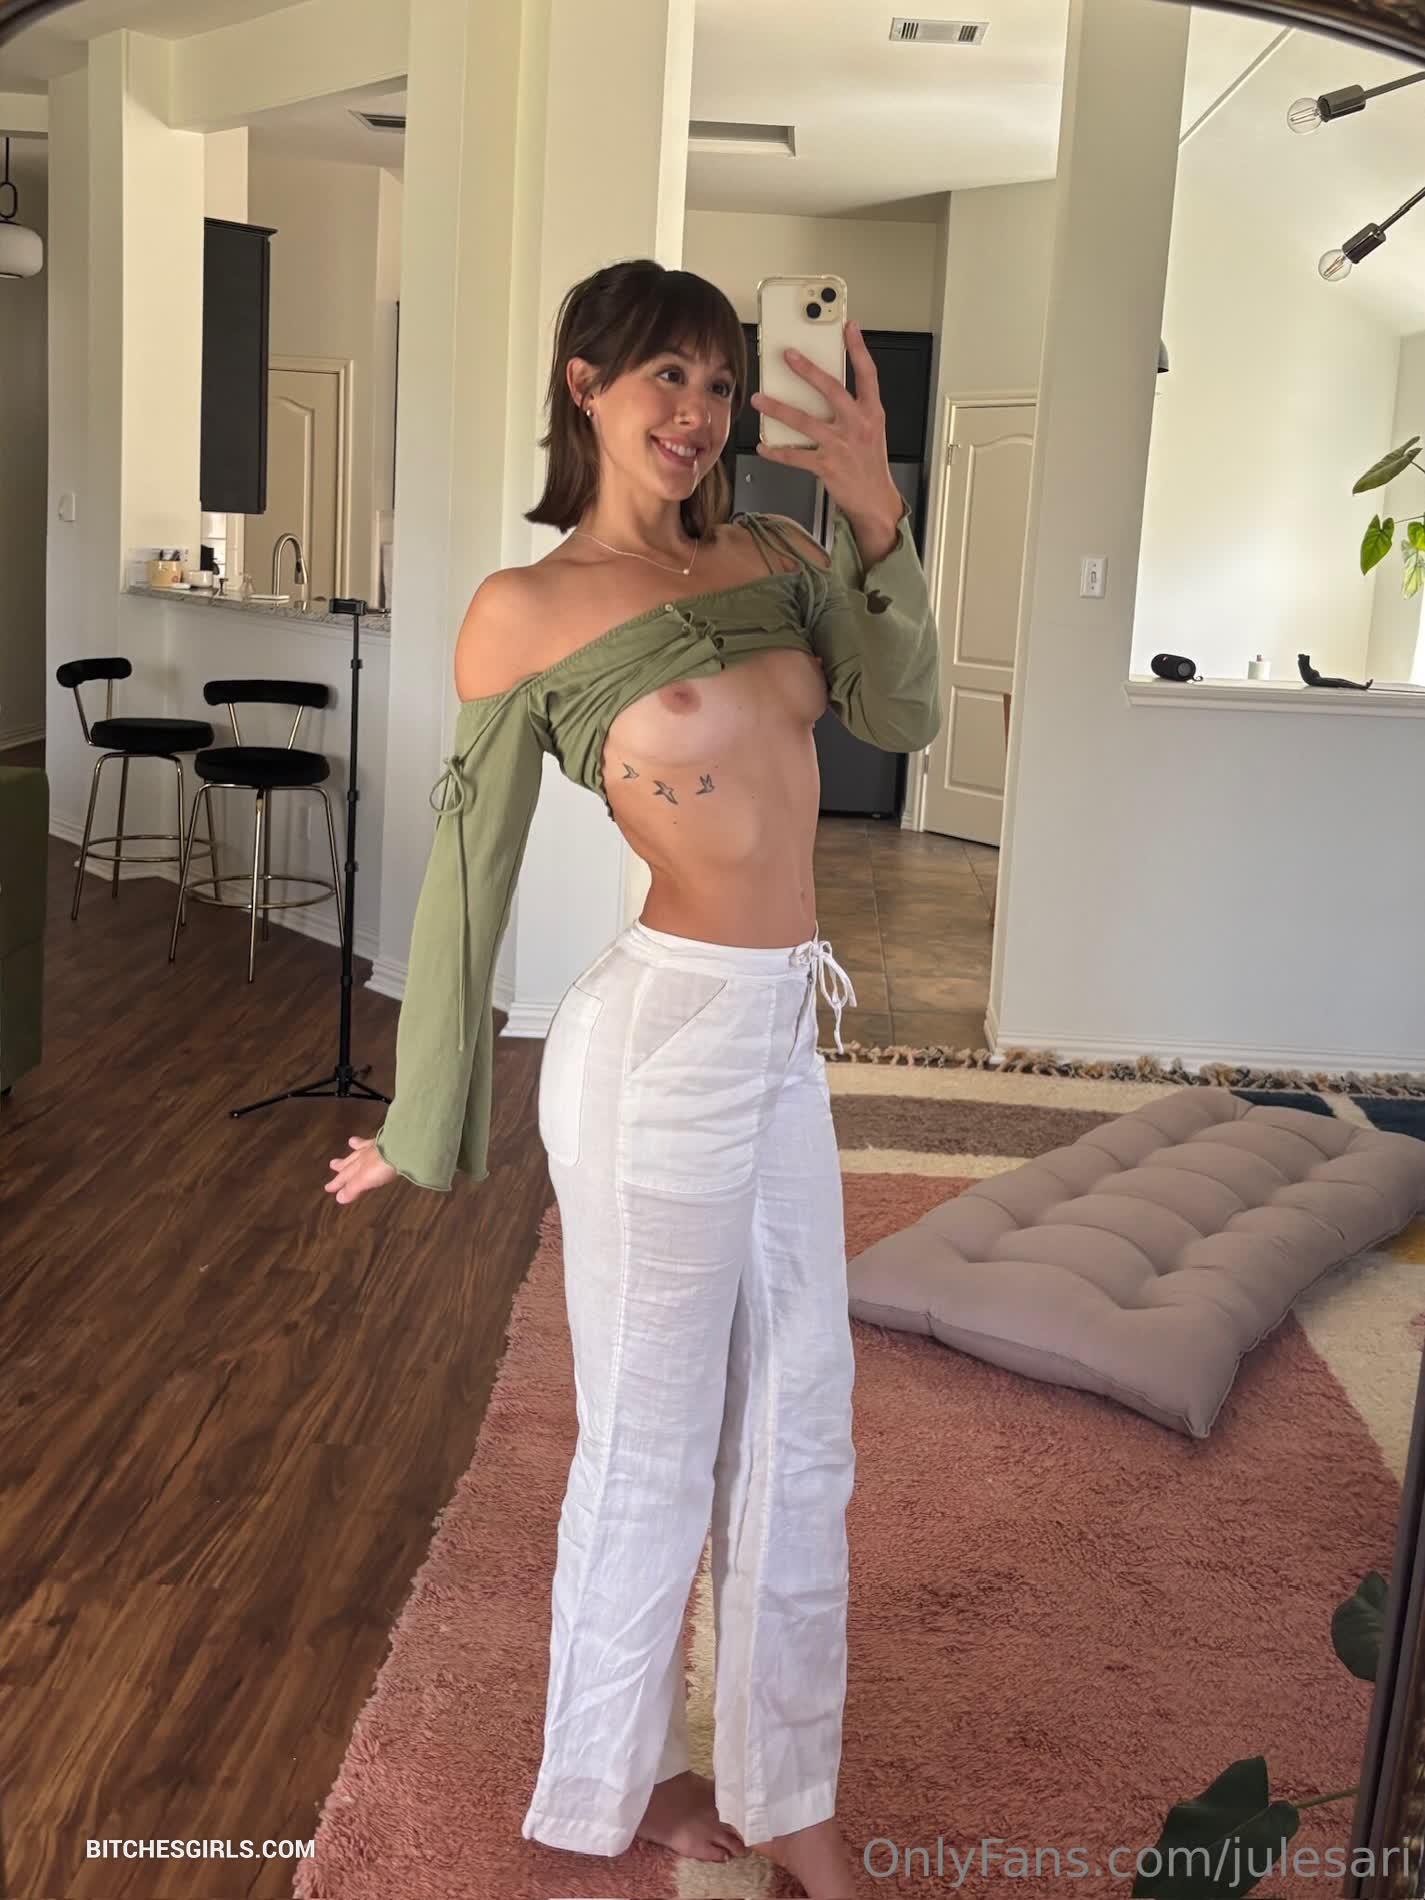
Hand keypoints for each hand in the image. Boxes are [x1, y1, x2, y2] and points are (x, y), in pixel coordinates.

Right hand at [326, 1134, 397, 1203]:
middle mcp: (366, 1155)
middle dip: (343, 1165)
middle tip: (333, 1164)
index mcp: (359, 1166)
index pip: (346, 1177)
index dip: (339, 1183)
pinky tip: (378, 1137)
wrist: (401, 1146)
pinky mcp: (391, 1139)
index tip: (329, 1188)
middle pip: (352, 1161)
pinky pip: (379, 1139)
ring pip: (364, 1148)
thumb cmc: (382, 1164)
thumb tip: (338, 1198)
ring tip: (352, 1142)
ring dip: (357, 1148)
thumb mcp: (365, 1179)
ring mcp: (378, 1146)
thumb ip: (353, 1188)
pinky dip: (374, 1139)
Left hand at [751, 318, 901, 527]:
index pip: (868, 374)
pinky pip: (795, 456)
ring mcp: (841, 445)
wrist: (875, 500)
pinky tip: (764, 446)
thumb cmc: (870, 465)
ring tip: (759, 399)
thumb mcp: (871, 431)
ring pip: (804, 421)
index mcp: (872, 413)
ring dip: (778, 408)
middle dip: (807, 370)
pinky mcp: (827, 465)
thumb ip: (853, 409)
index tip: (849, 328)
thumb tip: (824, 389)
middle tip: (788, 355)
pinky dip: (776, 452)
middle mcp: (858, 425)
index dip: (859, 349)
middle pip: (831, 389)